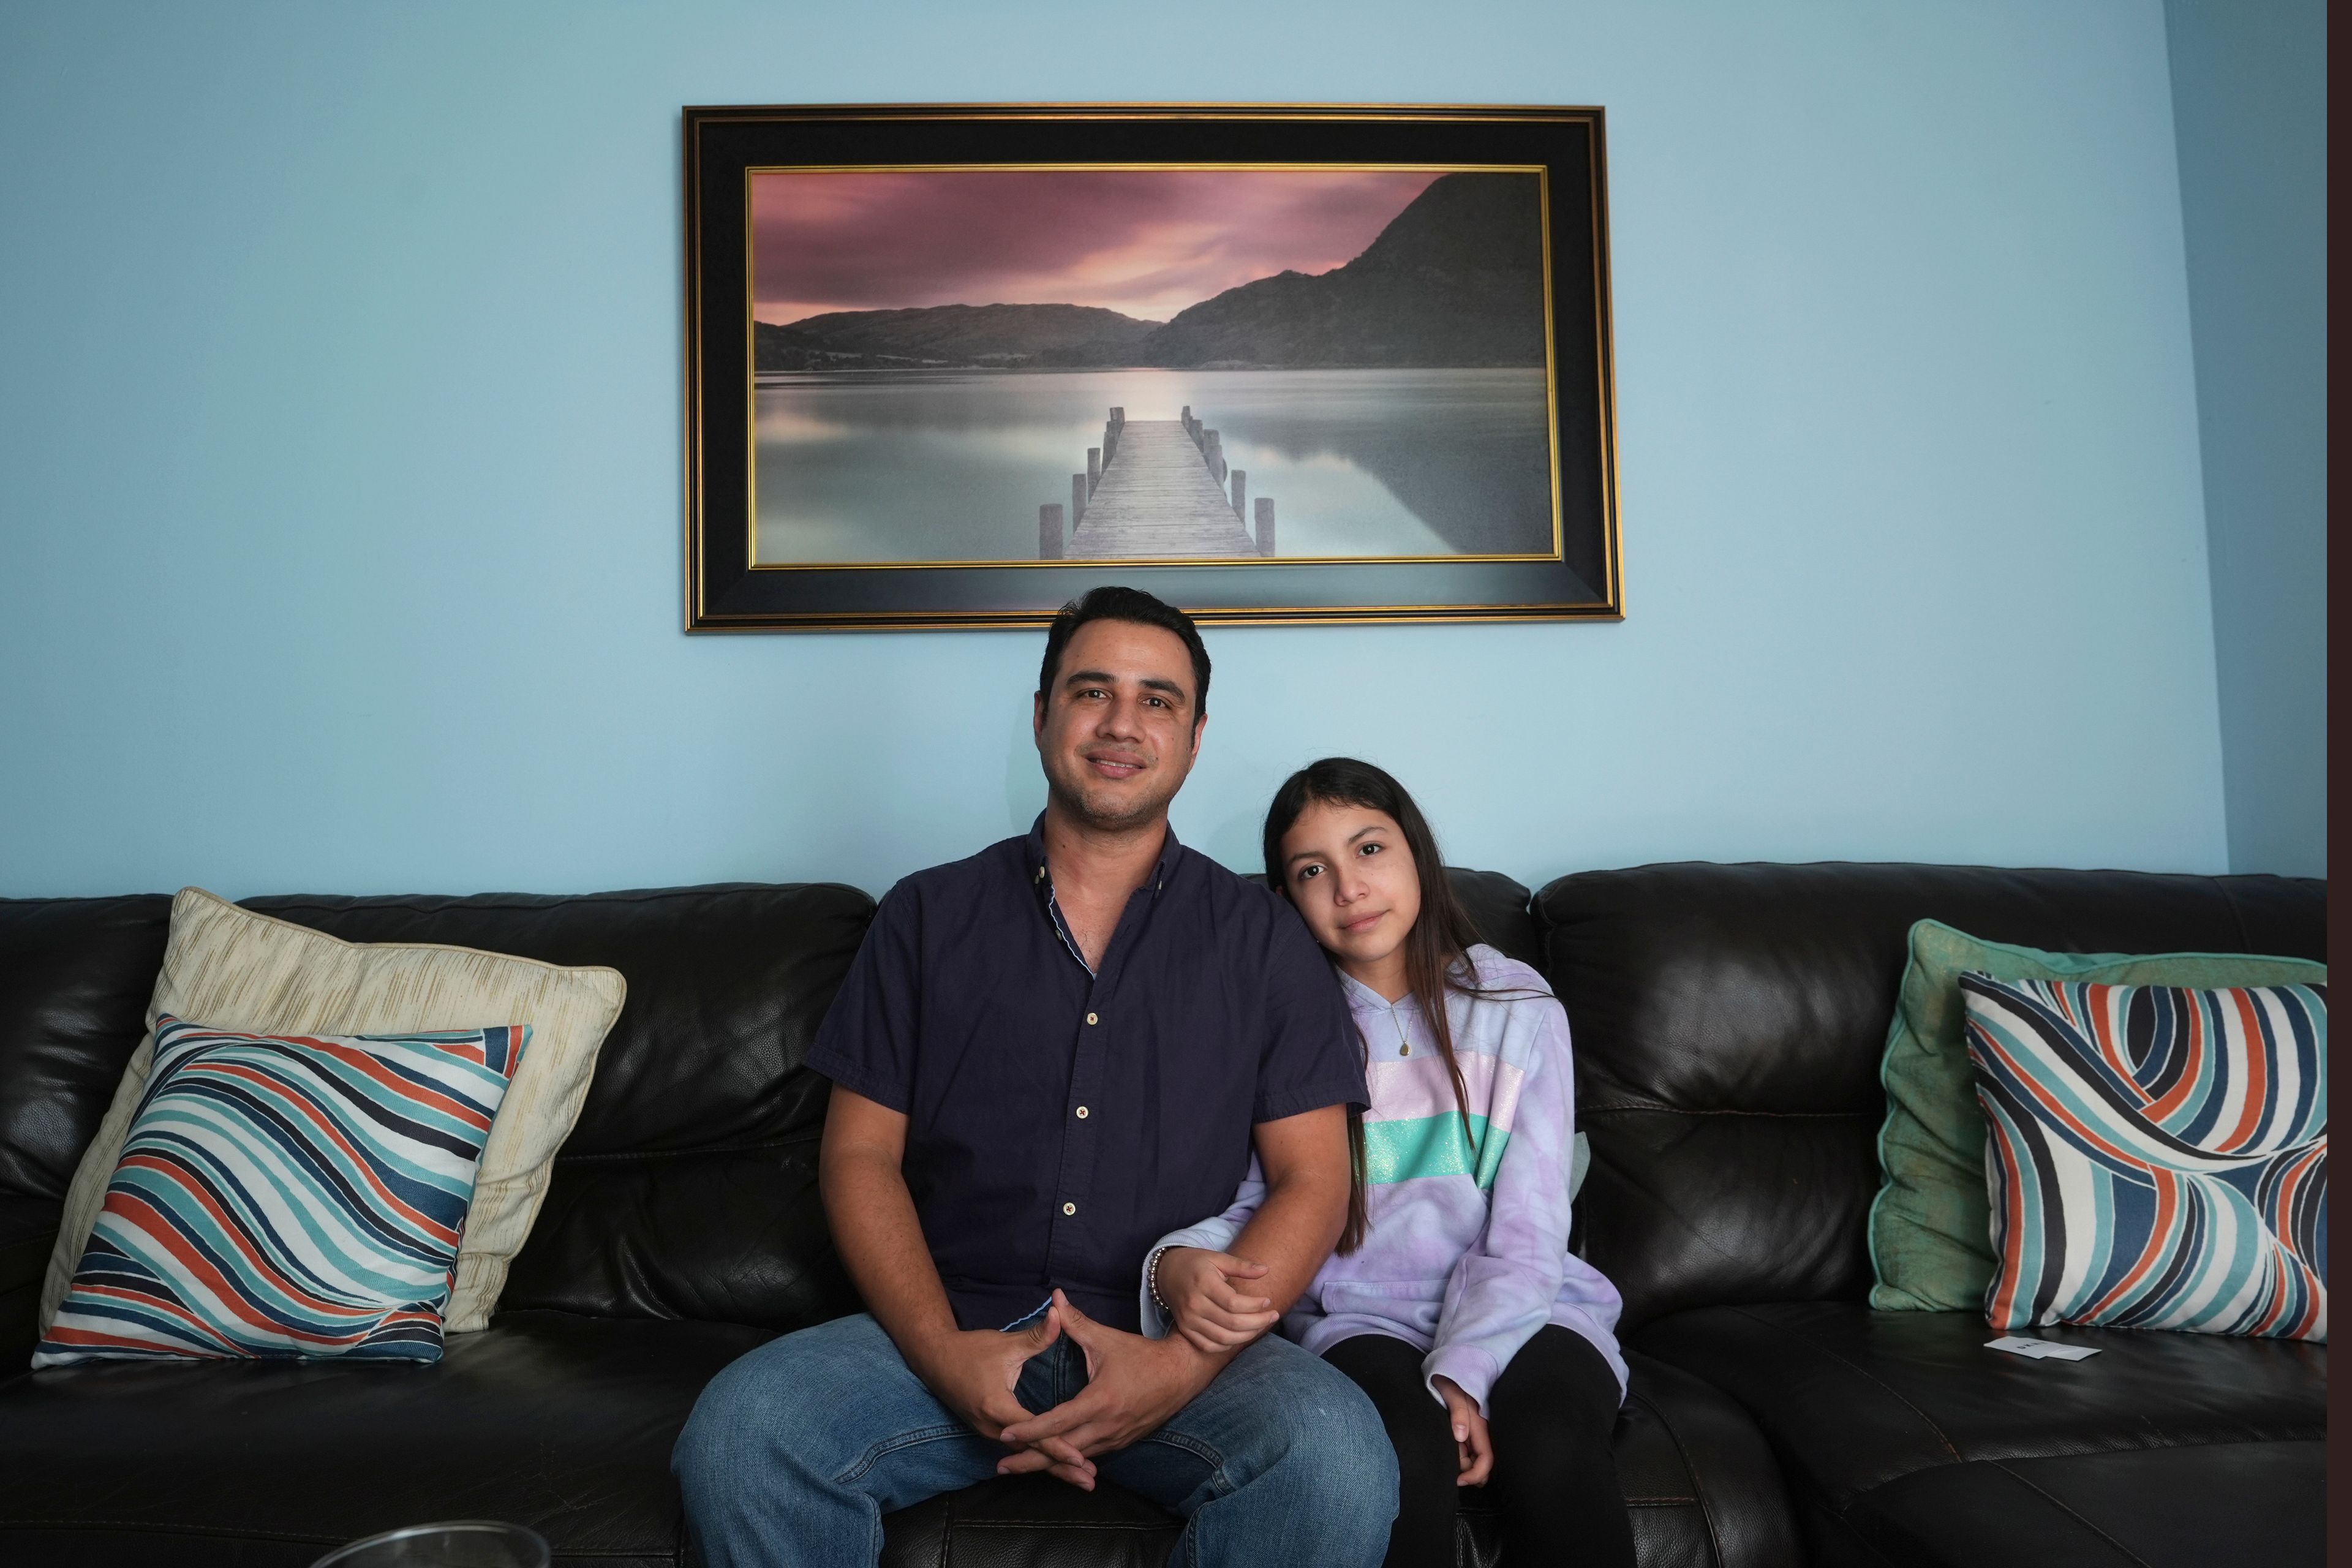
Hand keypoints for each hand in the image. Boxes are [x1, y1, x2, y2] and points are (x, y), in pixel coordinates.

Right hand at [909, 1306, 1096, 1487]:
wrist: (934, 1359)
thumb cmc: (971, 1350)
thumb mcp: (1005, 1344)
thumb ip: (1036, 1335)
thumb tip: (1058, 1314)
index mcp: (998, 1407)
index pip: (1035, 1432)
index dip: (1059, 1446)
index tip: (1081, 1460)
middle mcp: (992, 1427)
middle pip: (1033, 1452)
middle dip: (1062, 1467)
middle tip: (1090, 1482)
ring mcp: (988, 1432)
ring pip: (1025, 1453)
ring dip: (1052, 1466)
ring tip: (1080, 1478)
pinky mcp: (989, 1430)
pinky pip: (1018, 1448)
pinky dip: (1038, 1457)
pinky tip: (1056, 1465)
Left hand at [997, 1290, 1224, 1479]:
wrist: (1182, 1373)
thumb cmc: (1143, 1355)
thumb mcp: (1107, 1339)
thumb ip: (1076, 1322)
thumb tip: (1054, 1299)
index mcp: (1099, 1401)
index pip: (1056, 1422)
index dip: (1029, 1430)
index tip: (1004, 1435)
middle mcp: (1107, 1426)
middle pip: (1062, 1452)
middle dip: (1030, 1460)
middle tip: (1000, 1467)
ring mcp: (1116, 1438)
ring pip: (1076, 1458)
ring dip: (1048, 1465)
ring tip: (1019, 1467)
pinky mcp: (1122, 1442)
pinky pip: (1091, 1456)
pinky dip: (1070, 1461)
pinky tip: (1054, 1464)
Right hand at [1157, 1247, 1278, 1353]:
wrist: (1166, 1273)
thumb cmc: (1196, 1263)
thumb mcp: (1217, 1258)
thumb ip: (1241, 1266)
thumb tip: (1266, 1270)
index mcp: (1203, 1283)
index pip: (1234, 1303)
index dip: (1255, 1306)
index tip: (1268, 1301)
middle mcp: (1194, 1304)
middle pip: (1232, 1323)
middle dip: (1258, 1322)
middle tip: (1273, 1316)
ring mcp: (1188, 1320)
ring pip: (1223, 1338)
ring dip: (1247, 1336)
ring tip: (1260, 1326)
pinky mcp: (1185, 1330)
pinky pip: (1210, 1346)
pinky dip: (1228, 1345)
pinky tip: (1240, 1335)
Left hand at [1432, 1375, 1492, 1486]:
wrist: (1448, 1368)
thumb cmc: (1450, 1380)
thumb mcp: (1452, 1393)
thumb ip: (1458, 1413)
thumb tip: (1461, 1435)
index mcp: (1480, 1425)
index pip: (1486, 1459)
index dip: (1475, 1474)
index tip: (1458, 1480)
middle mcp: (1480, 1431)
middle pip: (1480, 1463)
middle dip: (1466, 1471)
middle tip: (1447, 1463)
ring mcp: (1473, 1431)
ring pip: (1473, 1458)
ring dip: (1461, 1462)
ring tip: (1445, 1451)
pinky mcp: (1466, 1429)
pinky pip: (1466, 1450)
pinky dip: (1459, 1455)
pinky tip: (1448, 1448)